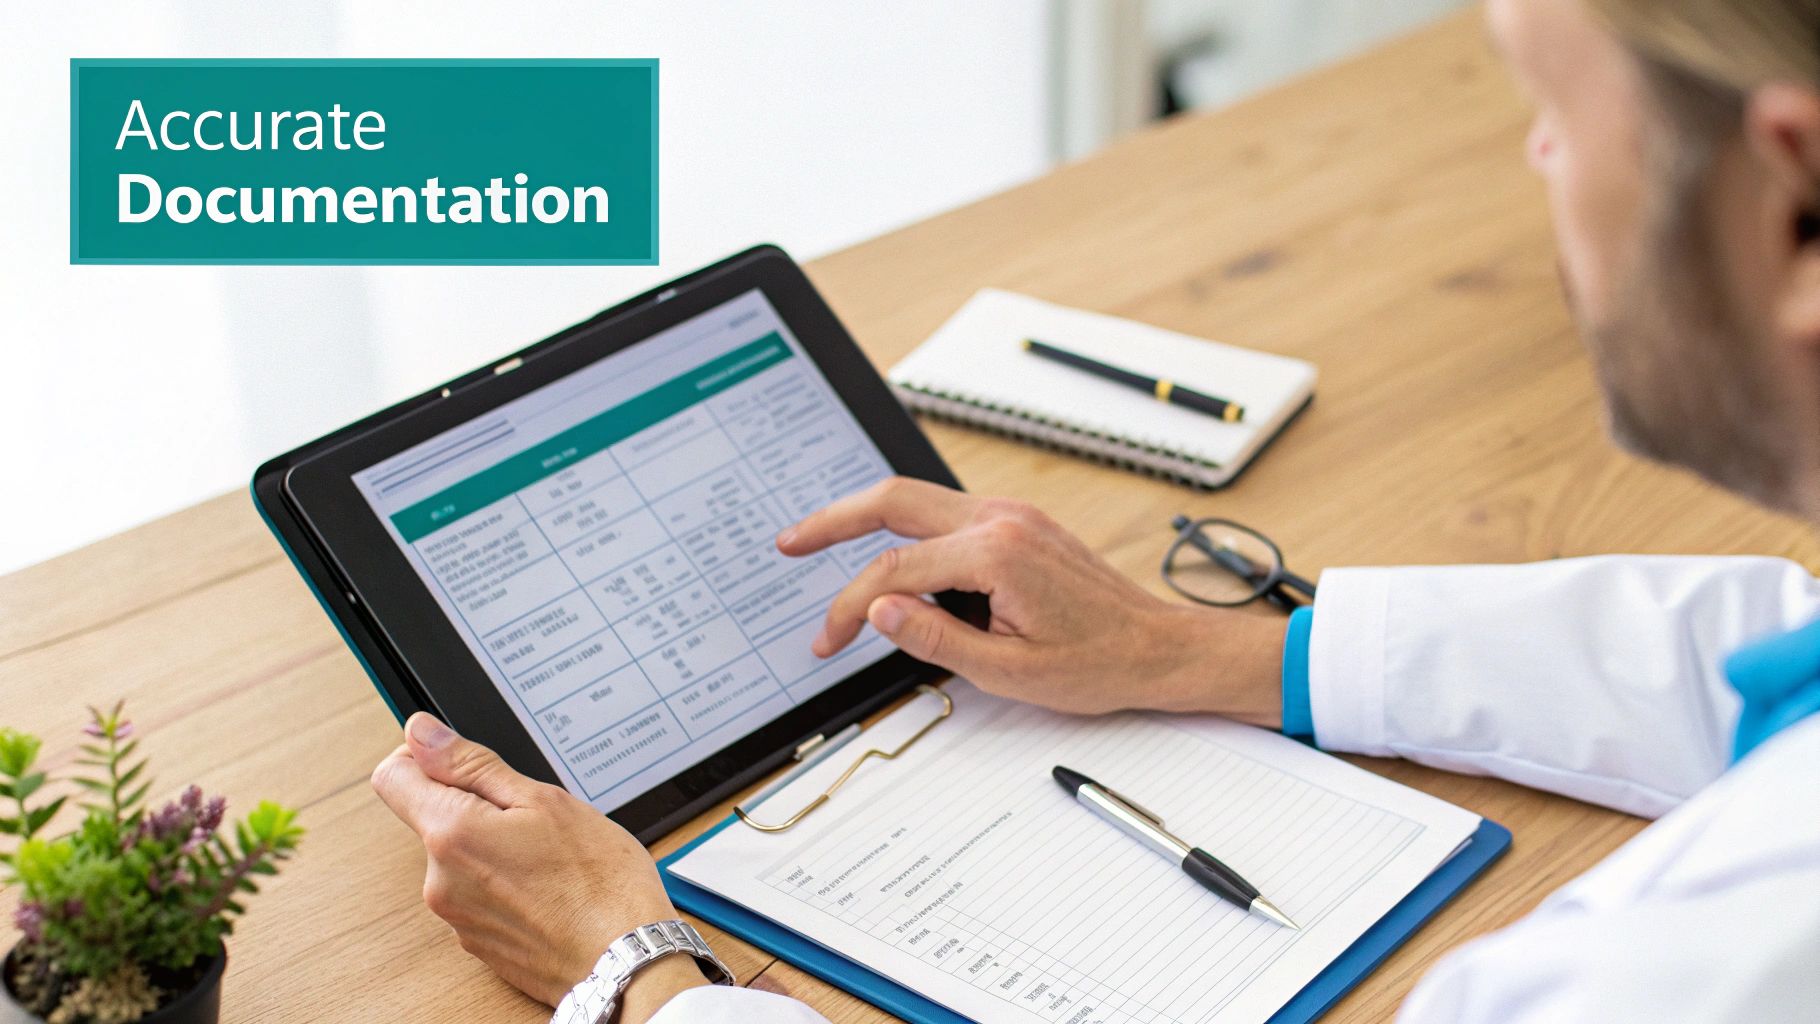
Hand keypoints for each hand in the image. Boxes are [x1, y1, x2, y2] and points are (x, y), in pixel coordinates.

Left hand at [370, 714, 707, 1021]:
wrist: (627, 961)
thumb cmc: (599, 882)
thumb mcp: (544, 800)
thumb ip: (472, 765)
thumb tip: (421, 733)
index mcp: (452, 834)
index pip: (392, 777)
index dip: (421, 755)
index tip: (459, 758)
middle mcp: (441, 881)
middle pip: (433, 818)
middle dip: (477, 805)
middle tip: (535, 815)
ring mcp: (457, 918)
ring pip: (461, 857)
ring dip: (495, 846)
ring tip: (550, 856)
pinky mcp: (477, 943)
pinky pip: (478, 895)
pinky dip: (506, 883)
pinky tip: (550, 886)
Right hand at [777, 477, 1286, 721]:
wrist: (1160, 648)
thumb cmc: (1099, 663)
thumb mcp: (1008, 670)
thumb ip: (933, 636)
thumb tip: (877, 609)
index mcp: (995, 552)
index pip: (893, 573)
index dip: (849, 608)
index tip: (829, 642)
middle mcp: (1000, 518)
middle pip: (893, 501)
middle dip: (832, 520)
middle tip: (789, 543)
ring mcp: (1011, 514)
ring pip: (916, 499)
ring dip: (865, 518)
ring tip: (822, 540)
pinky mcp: (1017, 522)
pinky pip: (945, 512)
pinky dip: (904, 529)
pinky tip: (885, 552)